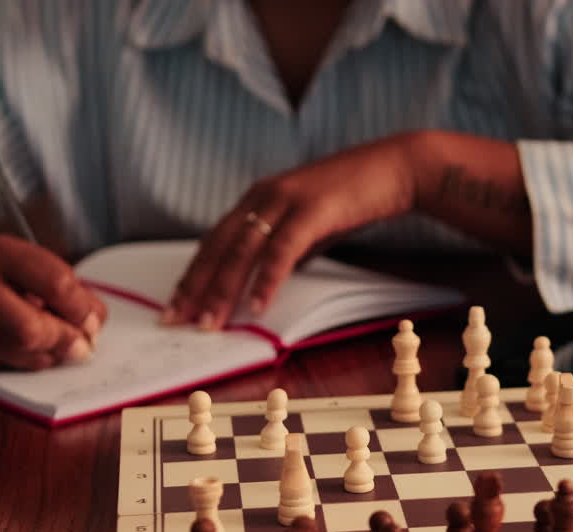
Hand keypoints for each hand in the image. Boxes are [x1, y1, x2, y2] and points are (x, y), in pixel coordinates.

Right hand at [0, 235, 107, 369]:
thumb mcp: (24, 262)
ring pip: (19, 354)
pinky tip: (28, 348)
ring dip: (51, 355)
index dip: (82, 309)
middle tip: (83, 344)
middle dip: (65, 341)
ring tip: (57, 344)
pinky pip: (5, 367)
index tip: (93, 320)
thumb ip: (62, 288)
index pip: (55, 283)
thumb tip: (92, 324)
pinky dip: (28, 361)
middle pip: (31, 329)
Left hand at [166, 134, 416, 328]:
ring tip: (210, 322)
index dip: (193, 274)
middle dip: (195, 287)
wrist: (395, 168)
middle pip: (218, 247)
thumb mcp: (310, 225)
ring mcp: (286, 200)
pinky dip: (267, 280)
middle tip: (177, 320)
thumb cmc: (355, 198)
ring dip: (223, 290)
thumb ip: (286, 248)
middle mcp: (264, 196)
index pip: (214, 241)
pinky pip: (281, 251)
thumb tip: (269, 280)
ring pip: (242, 251)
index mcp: (258, 198)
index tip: (176, 304)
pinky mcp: (311, 210)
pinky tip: (257, 305)